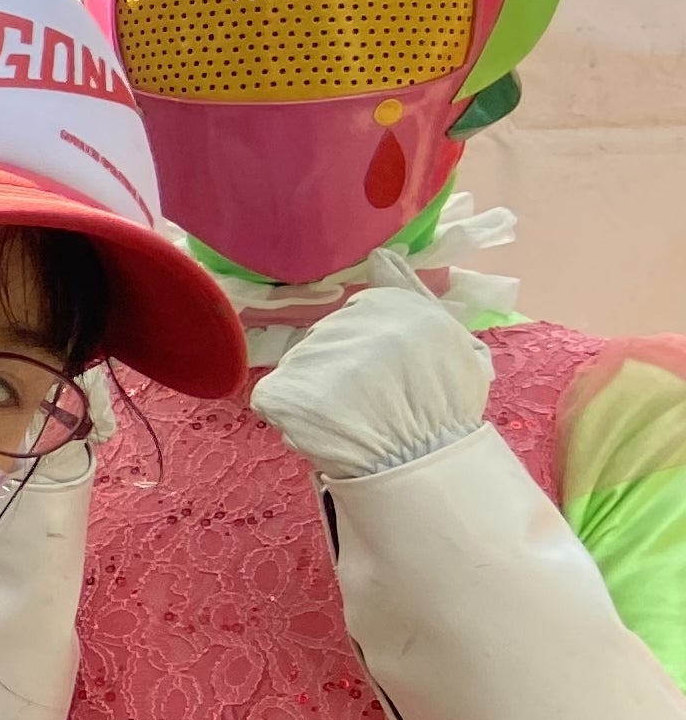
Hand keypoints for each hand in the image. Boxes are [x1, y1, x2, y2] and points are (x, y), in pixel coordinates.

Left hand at [252, 250, 493, 477]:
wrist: (425, 463)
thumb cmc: (442, 405)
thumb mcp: (447, 339)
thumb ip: (410, 293)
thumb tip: (381, 256)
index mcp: (389, 304)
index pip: (355, 316)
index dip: (368, 352)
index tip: (392, 378)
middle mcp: (348, 324)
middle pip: (324, 341)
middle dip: (339, 370)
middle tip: (372, 403)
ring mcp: (313, 358)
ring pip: (299, 367)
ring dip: (315, 393)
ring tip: (352, 420)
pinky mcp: (285, 393)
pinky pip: (271, 397)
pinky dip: (290, 416)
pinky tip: (323, 430)